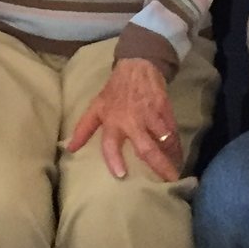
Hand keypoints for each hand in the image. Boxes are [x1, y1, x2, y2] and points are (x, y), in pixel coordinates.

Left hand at [65, 58, 183, 180]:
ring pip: (164, 140)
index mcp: (113, 121)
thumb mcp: (96, 107)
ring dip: (171, 157)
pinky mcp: (165, 109)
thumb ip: (84, 129)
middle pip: (146, 148)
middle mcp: (133, 121)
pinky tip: (178, 154)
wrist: (137, 66)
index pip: (111, 144)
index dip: (114, 159)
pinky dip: (176, 144)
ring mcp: (151, 115)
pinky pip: (172, 131)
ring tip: (175, 173)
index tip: (121, 175)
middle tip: (168, 182)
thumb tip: (70, 149)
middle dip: (158, 166)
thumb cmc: (115, 90)